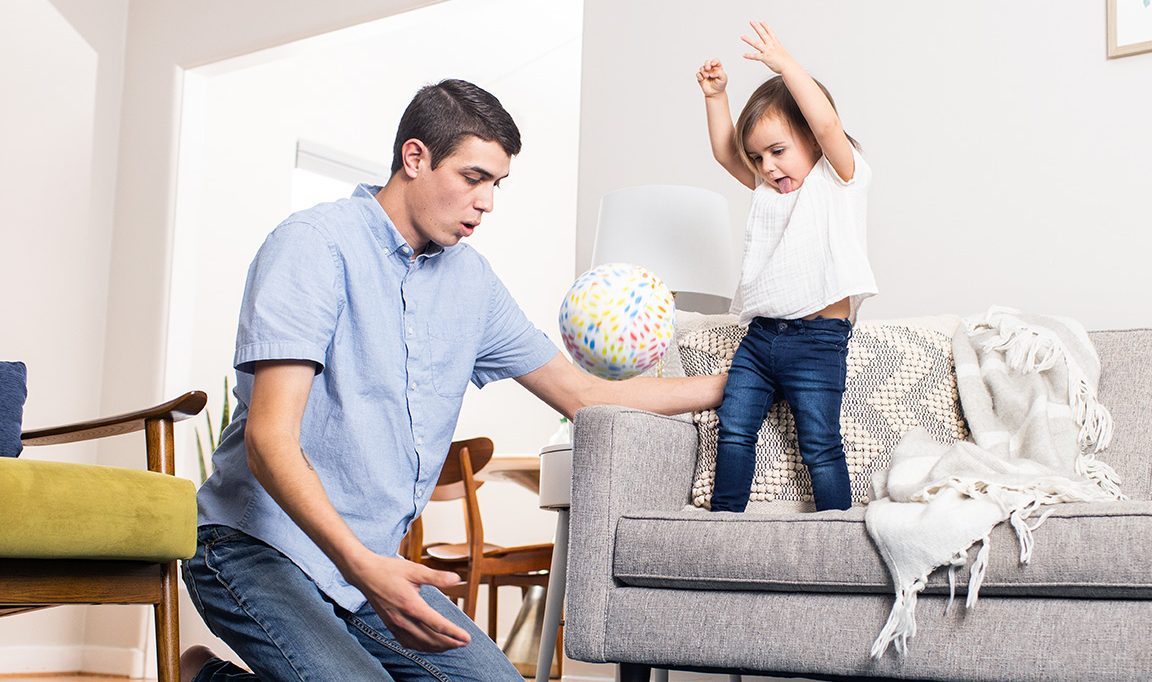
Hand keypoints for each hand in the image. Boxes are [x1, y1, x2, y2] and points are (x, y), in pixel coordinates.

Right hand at [348, 554, 471, 651]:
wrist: (365, 574)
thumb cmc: (389, 570)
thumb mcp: (415, 569)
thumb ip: (437, 577)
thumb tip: (457, 579)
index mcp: (411, 604)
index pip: (437, 624)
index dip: (454, 633)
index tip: (467, 638)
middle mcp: (402, 618)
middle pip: (430, 638)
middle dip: (449, 643)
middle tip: (464, 643)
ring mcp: (395, 624)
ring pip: (419, 644)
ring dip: (437, 648)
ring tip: (452, 645)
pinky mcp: (390, 626)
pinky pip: (407, 643)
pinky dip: (421, 647)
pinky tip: (430, 645)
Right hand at [696, 59, 727, 97]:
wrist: (715, 93)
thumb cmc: (720, 85)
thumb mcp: (724, 78)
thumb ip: (720, 73)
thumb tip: (711, 73)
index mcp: (717, 67)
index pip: (716, 61)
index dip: (714, 61)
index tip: (713, 64)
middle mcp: (711, 69)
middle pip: (707, 62)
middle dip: (707, 64)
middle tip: (708, 68)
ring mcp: (705, 73)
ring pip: (702, 68)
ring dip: (703, 71)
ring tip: (706, 76)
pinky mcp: (701, 77)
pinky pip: (698, 74)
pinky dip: (699, 75)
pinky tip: (702, 79)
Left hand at [741, 20, 796, 73]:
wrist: (789, 66)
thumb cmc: (787, 62)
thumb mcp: (782, 53)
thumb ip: (776, 51)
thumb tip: (773, 53)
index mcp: (776, 43)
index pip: (770, 32)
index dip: (765, 26)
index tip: (761, 21)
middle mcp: (771, 46)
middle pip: (763, 34)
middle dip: (756, 27)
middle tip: (751, 22)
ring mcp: (768, 51)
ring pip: (756, 44)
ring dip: (748, 39)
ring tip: (742, 36)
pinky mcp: (765, 58)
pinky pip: (755, 56)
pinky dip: (749, 55)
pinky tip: (744, 55)